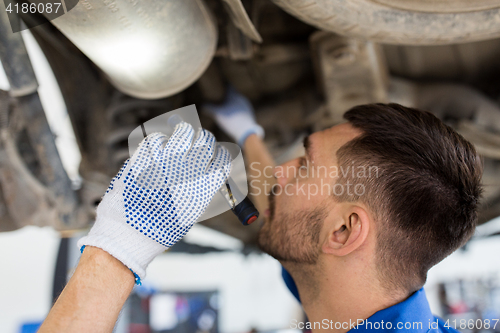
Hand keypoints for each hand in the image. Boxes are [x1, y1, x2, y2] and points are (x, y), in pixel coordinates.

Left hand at [78, 122, 231, 279]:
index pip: (223, 158)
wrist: (129, 233)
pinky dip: (160, 141)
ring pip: (184, 131)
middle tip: (198, 141)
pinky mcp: (145, 156)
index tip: (214, 154)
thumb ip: (202, 187)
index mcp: (203, 188)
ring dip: (184, 134)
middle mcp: (188, 171)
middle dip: (204, 139)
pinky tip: (157, 151)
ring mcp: (165, 161)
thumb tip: (207, 166)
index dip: (220, 154)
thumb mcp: (191, 211)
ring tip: (179, 141)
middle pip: (206, 140)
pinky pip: (157, 138)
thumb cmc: (161, 227)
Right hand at [204, 86, 263, 145]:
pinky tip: (232, 114)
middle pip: (233, 93)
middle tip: (220, 94)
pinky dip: (236, 109)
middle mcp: (242, 98)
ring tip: (225, 104)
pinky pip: (241, 108)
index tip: (219, 83)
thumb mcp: (218, 114)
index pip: (229, 86)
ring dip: (232, 102)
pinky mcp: (249, 113)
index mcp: (234, 95)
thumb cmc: (231, 120)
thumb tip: (202, 106)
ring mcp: (246, 106)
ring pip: (238, 101)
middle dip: (227, 94)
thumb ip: (209, 109)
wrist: (246, 132)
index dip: (224, 84)